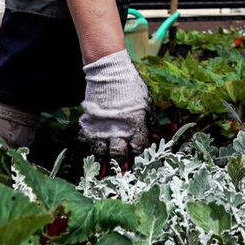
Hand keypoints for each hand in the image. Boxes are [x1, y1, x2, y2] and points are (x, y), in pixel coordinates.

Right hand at [79, 50, 149, 165]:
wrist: (108, 72)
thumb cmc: (130, 85)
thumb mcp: (146, 101)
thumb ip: (149, 120)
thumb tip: (155, 133)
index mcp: (135, 126)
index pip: (139, 149)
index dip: (139, 156)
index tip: (139, 160)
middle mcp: (118, 131)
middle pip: (119, 156)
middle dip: (121, 165)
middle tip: (122, 172)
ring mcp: (102, 129)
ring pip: (102, 153)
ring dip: (104, 161)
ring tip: (106, 168)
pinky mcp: (90, 124)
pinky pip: (89, 142)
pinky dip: (91, 148)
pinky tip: (94, 152)